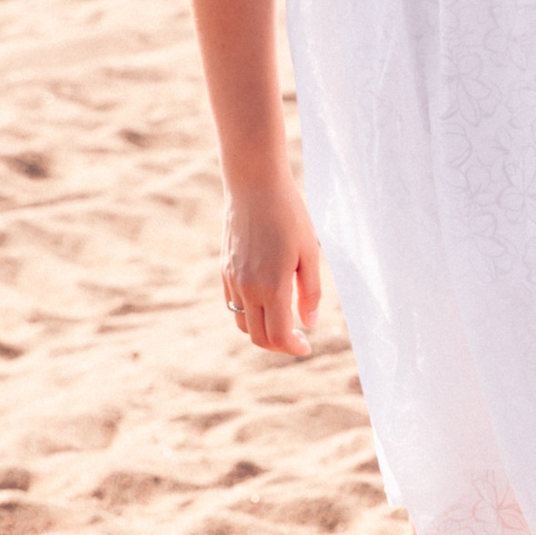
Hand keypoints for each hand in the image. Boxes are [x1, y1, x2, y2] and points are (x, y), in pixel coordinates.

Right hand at [222, 174, 322, 352]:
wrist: (254, 186)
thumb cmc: (289, 216)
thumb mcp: (309, 253)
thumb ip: (310, 292)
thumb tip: (309, 323)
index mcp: (272, 286)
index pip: (279, 336)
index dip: (294, 348)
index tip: (307, 346)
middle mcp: (248, 288)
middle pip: (259, 338)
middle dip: (279, 345)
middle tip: (297, 338)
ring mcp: (233, 280)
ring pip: (243, 324)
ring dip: (263, 331)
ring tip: (283, 321)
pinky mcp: (225, 270)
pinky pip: (233, 304)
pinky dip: (250, 313)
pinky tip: (267, 301)